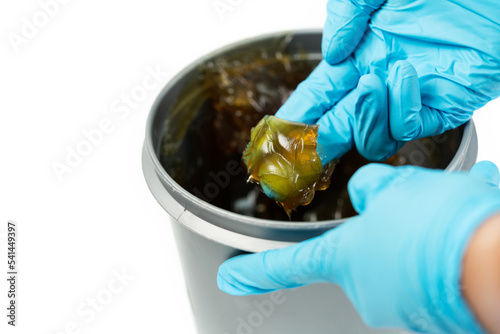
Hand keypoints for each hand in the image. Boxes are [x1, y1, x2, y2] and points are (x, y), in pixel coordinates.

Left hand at [218, 161, 499, 332]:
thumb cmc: (443, 226)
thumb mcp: (399, 189)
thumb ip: (373, 190)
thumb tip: (368, 193)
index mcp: (347, 260)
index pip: (286, 266)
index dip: (254, 272)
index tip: (229, 279)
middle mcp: (371, 291)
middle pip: (370, 248)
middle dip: (396, 222)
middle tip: (426, 202)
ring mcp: (407, 308)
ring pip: (411, 254)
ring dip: (431, 228)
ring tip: (458, 211)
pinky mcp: (440, 314)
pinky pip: (440, 268)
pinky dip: (453, 247)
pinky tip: (473, 229)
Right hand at [275, 0, 499, 163]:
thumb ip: (345, 14)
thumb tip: (332, 54)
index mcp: (358, 56)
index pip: (316, 98)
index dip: (293, 120)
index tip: (273, 139)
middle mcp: (377, 81)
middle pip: (335, 128)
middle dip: (314, 145)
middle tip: (297, 158)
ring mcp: (407, 98)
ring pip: (371, 138)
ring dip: (362, 118)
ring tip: (369, 82)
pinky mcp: (441, 105)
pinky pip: (410, 127)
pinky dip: (400, 110)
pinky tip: (405, 76)